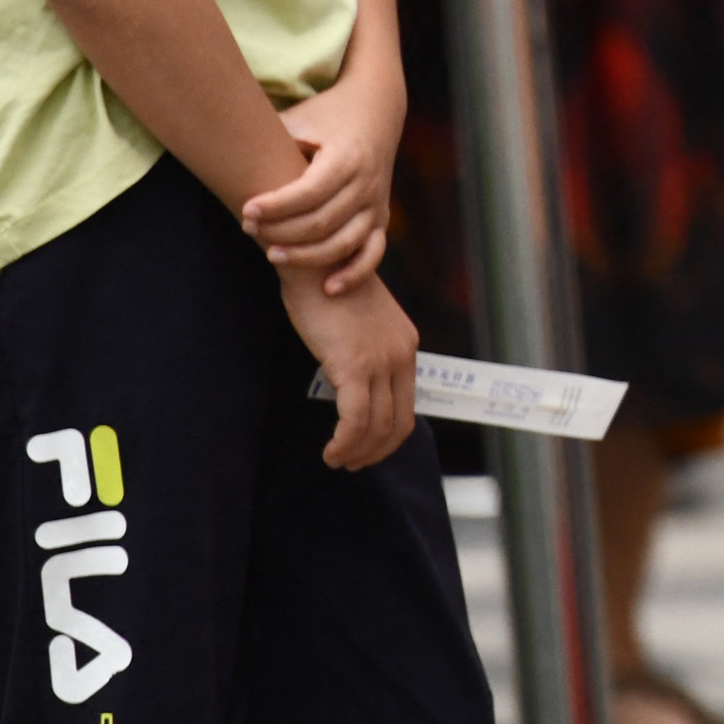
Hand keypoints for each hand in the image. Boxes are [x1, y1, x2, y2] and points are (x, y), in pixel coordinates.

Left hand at [244, 70, 398, 293]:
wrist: (375, 110)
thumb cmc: (324, 116)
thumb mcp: (300, 119)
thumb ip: (270, 138)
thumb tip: (222, 147)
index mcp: (347, 158)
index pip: (310, 191)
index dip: (276, 206)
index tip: (246, 210)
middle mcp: (366, 183)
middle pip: (322, 222)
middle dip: (282, 231)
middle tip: (247, 228)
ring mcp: (376, 204)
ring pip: (345, 243)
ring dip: (308, 256)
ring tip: (272, 255)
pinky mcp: (380, 218)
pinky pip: (373, 253)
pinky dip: (355, 273)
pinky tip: (328, 287)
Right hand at [283, 263, 419, 469]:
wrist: (315, 260)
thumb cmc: (328, 289)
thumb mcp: (360, 323)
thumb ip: (366, 352)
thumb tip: (355, 384)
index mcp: (406, 345)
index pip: (407, 406)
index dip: (388, 437)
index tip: (366, 451)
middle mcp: (401, 354)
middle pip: (398, 423)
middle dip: (375, 452)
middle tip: (349, 463)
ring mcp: (381, 361)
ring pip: (377, 427)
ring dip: (356, 453)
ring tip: (335, 459)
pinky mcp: (355, 365)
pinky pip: (354, 420)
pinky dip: (344, 443)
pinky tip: (330, 451)